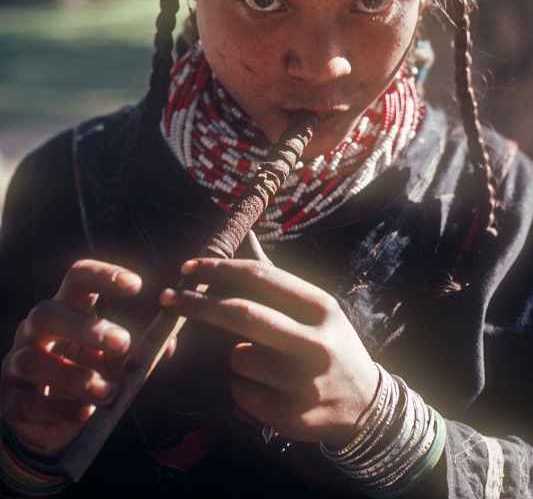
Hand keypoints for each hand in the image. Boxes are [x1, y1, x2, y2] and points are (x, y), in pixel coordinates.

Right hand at [0, 259, 142, 457]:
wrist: (45, 417)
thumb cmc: (86, 372)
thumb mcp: (113, 358)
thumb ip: (139, 350)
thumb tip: (168, 343)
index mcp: (66, 308)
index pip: (78, 277)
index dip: (104, 275)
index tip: (137, 285)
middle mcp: (35, 329)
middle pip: (47, 313)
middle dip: (86, 327)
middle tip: (123, 343)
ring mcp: (17, 361)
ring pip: (34, 360)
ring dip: (75, 376)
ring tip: (109, 392)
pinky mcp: (9, 398)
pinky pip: (27, 402)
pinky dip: (58, 409)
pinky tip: (84, 414)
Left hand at [161, 258, 378, 448]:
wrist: (366, 404)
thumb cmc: (329, 344)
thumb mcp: (316, 308)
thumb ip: (277, 281)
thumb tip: (242, 238)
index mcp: (321, 307)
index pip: (261, 278)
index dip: (219, 270)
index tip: (188, 267)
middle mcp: (315, 342)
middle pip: (242, 314)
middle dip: (198, 303)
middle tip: (169, 297)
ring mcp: (304, 383)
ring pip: (237, 359)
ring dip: (235, 357)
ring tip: (262, 363)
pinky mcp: (292, 417)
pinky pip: (242, 394)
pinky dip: (243, 388)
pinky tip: (270, 390)